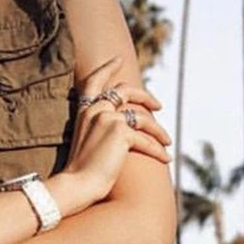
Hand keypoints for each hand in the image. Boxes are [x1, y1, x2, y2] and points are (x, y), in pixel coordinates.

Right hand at [56, 57, 171, 206]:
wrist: (76, 185)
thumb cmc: (81, 171)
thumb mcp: (88, 141)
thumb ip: (101, 127)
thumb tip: (127, 124)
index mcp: (84, 111)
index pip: (95, 81)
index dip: (108, 68)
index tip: (119, 59)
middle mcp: (95, 109)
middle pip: (125, 91)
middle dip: (145, 96)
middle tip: (158, 105)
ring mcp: (107, 118)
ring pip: (142, 118)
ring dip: (158, 131)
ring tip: (167, 142)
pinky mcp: (120, 133)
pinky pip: (146, 139)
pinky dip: (157, 149)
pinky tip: (165, 158)